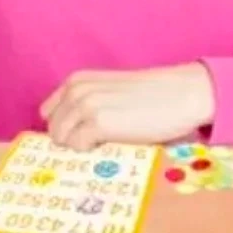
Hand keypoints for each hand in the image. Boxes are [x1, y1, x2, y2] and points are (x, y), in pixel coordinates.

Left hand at [40, 63, 215, 151]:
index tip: (81, 135)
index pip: (49, 113)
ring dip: (82, 147)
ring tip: (107, 142)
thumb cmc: (154, 96)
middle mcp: (77, 90)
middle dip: (71, 139)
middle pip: (53, 130)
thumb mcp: (111, 92)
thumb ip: (88, 104)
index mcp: (78, 80)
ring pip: (62, 141)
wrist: (183, 94)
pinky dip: (93, 151)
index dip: (65, 127)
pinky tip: (114, 143)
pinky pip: (78, 148)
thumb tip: (70, 135)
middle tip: (99, 142)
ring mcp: (86, 107)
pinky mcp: (98, 124)